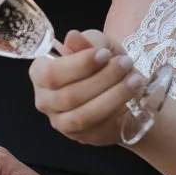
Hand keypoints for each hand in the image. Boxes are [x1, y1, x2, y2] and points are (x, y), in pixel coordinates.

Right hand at [29, 30, 160, 148]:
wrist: (122, 92)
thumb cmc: (104, 65)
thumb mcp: (99, 46)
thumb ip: (87, 42)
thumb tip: (73, 37)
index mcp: (41, 73)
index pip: (50, 73)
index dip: (78, 64)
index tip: (105, 54)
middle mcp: (45, 100)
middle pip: (68, 95)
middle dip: (102, 79)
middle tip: (126, 64)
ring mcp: (61, 122)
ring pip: (83, 115)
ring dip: (112, 96)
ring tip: (134, 80)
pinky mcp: (80, 137)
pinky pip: (98, 128)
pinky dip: (117, 111)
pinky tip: (132, 96)